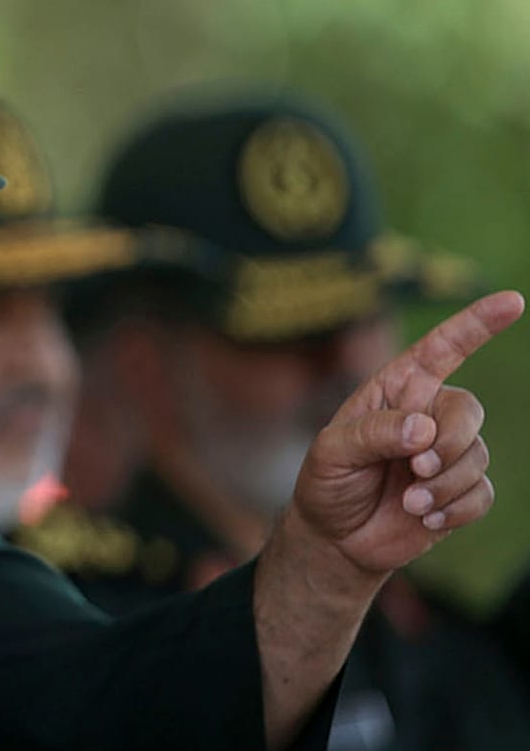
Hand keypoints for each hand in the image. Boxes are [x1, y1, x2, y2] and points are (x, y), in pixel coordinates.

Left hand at [291, 290, 523, 575]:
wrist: (335, 536)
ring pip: (476, 456)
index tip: (512, 301)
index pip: (442, 349)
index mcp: (397, 390)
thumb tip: (424, 429)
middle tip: (416, 468)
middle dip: (448, 442)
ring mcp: (448, 453)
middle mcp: (429, 415)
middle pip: (468, 410)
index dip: (477, 324)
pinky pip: (481, 494)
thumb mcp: (331, 452)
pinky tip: (423, 519)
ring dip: (444, 484)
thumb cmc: (327, 481)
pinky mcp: (461, 490)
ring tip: (408, 502)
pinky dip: (454, 509)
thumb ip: (373, 434)